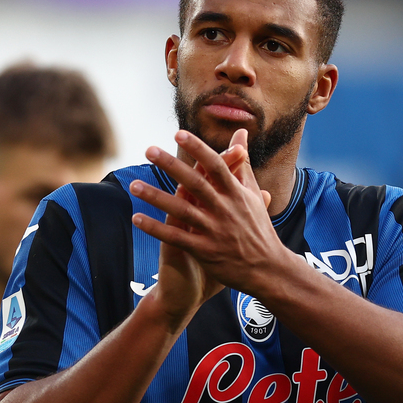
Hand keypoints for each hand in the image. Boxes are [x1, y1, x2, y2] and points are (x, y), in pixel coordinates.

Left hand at [130, 129, 286, 306]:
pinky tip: (137, 218)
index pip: (216, 166)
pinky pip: (176, 238)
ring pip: (181, 211)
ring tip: (133, 185)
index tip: (179, 133)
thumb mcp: (252, 194)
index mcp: (236, 194)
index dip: (198, 149)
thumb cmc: (258, 227)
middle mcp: (225, 210)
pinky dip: (156, 228)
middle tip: (149, 150)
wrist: (268, 269)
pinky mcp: (204, 251)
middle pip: (195, 184)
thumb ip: (241, 163)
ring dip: (156, 197)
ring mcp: (214, 231)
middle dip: (171, 166)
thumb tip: (240, 133)